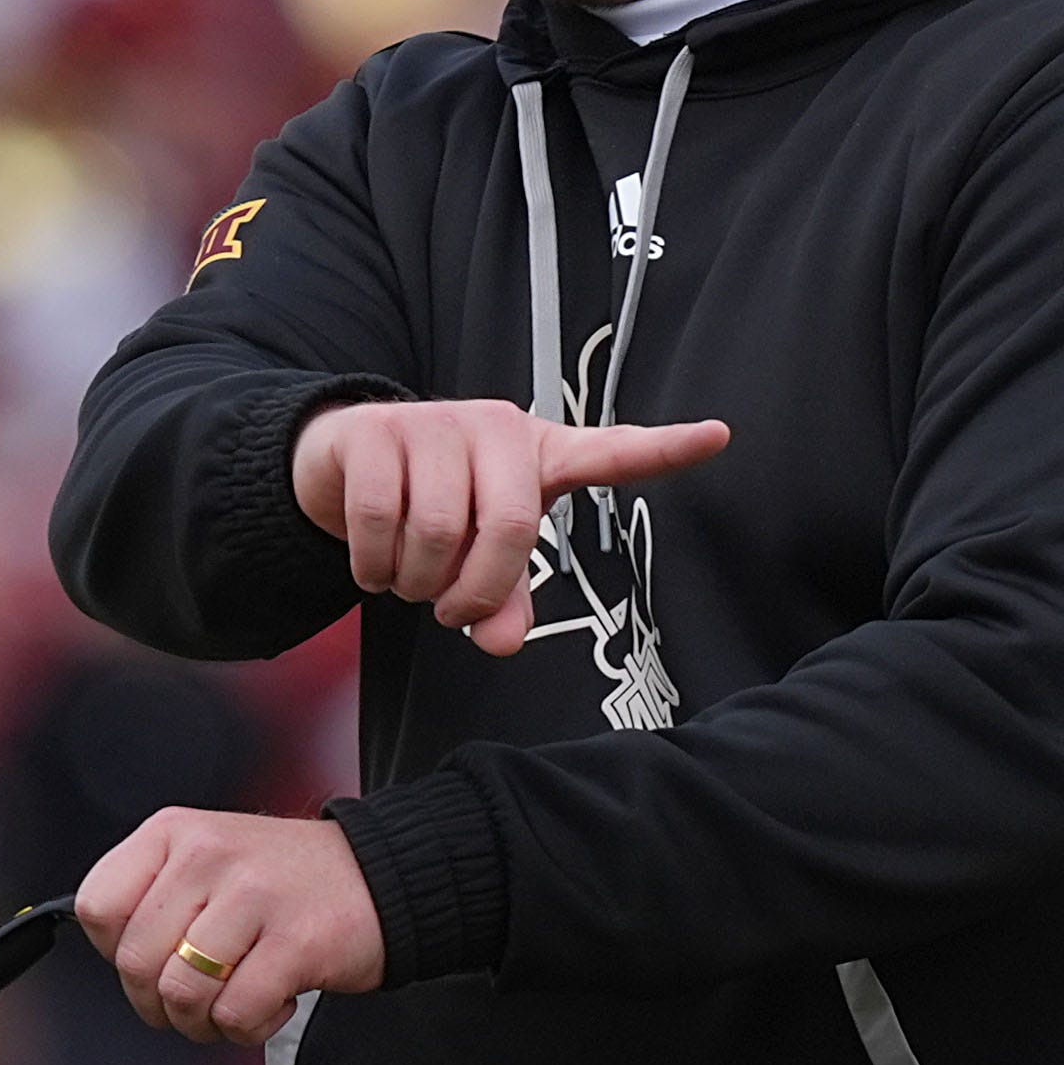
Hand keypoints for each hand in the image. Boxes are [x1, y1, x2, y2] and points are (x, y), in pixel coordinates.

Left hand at [75, 808, 382, 1045]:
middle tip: (198, 996)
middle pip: (136, 962)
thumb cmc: (283, 882)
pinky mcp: (295, 939)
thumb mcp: (207, 860)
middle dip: (160, 1003)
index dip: (116, 950)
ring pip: (181, 993)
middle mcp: (209, 852)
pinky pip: (234, 1013)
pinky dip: (250, 1026)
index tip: (156, 955)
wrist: (381, 874)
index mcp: (176, 830)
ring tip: (236, 1000)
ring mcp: (254, 894)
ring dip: (204, 1021)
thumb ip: (154, 897)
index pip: (98, 905)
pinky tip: (274, 999)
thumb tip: (112, 955)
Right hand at [293, 400, 730, 655]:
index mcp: (538, 456)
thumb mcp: (478, 555)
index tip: (720, 435)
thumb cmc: (434, 506)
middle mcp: (495, 428)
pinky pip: (382, 520)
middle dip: (476, 591)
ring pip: (438, 530)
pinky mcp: (377, 430)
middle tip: (453, 612)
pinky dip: (375, 565)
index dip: (665, 447)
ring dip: (418, 583)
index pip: (611, 452)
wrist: (343, 459)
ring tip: (411, 583)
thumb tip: (501, 642)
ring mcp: (434, 422)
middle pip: (511, 528)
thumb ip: (504, 601)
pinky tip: (374, 566)